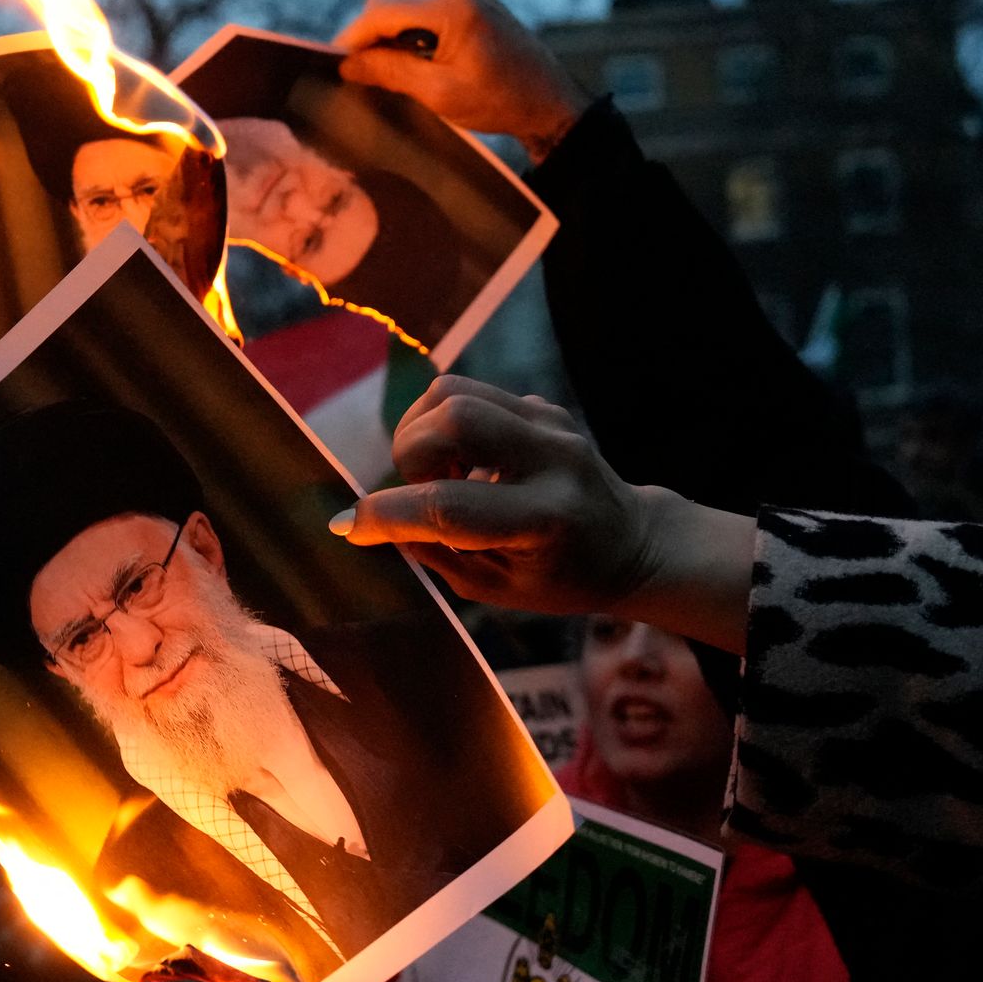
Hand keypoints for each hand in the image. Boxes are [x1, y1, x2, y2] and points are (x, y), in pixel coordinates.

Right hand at [328, 377, 757, 652]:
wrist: (632, 542)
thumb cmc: (558, 578)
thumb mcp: (495, 589)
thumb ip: (432, 551)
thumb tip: (361, 521)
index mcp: (545, 522)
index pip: (449, 507)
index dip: (386, 515)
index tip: (351, 528)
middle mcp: (553, 462)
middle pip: (455, 419)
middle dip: (410, 454)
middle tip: (419, 490)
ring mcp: (552, 424)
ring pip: (454, 393)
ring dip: (421, 432)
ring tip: (437, 473)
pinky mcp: (543, 406)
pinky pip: (469, 392)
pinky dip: (442, 423)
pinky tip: (459, 460)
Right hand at [332, 0, 590, 160]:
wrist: (549, 101)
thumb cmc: (499, 101)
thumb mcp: (439, 93)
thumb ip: (391, 72)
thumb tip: (348, 65)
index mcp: (453, 5)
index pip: (382, 11)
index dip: (352, 37)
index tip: (334, 65)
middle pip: (389, 2)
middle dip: (367, 35)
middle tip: (356, 74)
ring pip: (403, 5)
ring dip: (386, 35)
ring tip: (381, 72)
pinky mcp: (470, 1)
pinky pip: (422, 9)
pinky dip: (406, 33)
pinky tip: (407, 62)